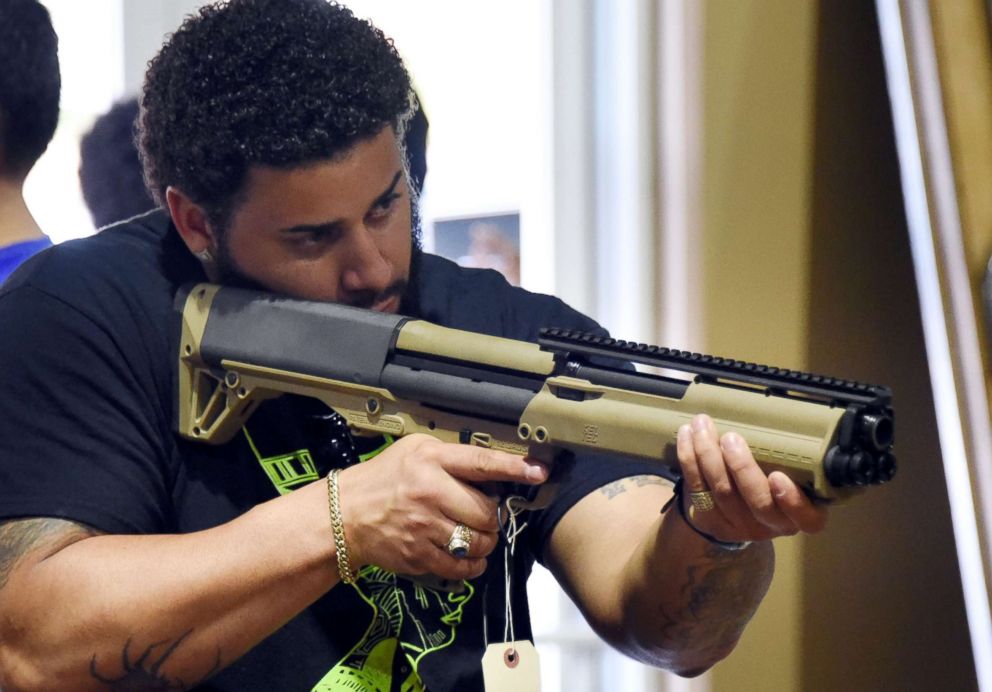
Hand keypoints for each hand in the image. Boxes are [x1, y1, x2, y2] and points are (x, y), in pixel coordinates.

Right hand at [335, 434, 548, 579]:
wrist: (344, 515)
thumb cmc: (384, 478)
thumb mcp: (415, 451)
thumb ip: (452, 457)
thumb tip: (494, 470)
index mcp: (431, 461)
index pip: (481, 463)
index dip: (514, 467)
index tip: (539, 472)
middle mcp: (430, 492)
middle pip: (486, 511)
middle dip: (492, 517)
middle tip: (483, 514)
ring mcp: (424, 527)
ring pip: (478, 542)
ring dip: (485, 543)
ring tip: (474, 535)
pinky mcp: (419, 555)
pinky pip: (462, 568)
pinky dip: (472, 566)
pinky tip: (467, 557)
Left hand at [675, 414, 827, 543]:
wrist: (726, 511)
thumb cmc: (767, 483)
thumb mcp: (788, 477)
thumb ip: (789, 461)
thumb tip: (781, 416)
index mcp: (797, 514)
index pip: (808, 519)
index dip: (793, 500)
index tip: (777, 476)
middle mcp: (769, 524)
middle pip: (758, 503)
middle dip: (742, 467)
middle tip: (731, 438)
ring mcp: (737, 525)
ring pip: (722, 491)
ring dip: (709, 453)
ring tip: (702, 425)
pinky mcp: (708, 518)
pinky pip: (696, 486)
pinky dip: (689, 457)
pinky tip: (687, 434)